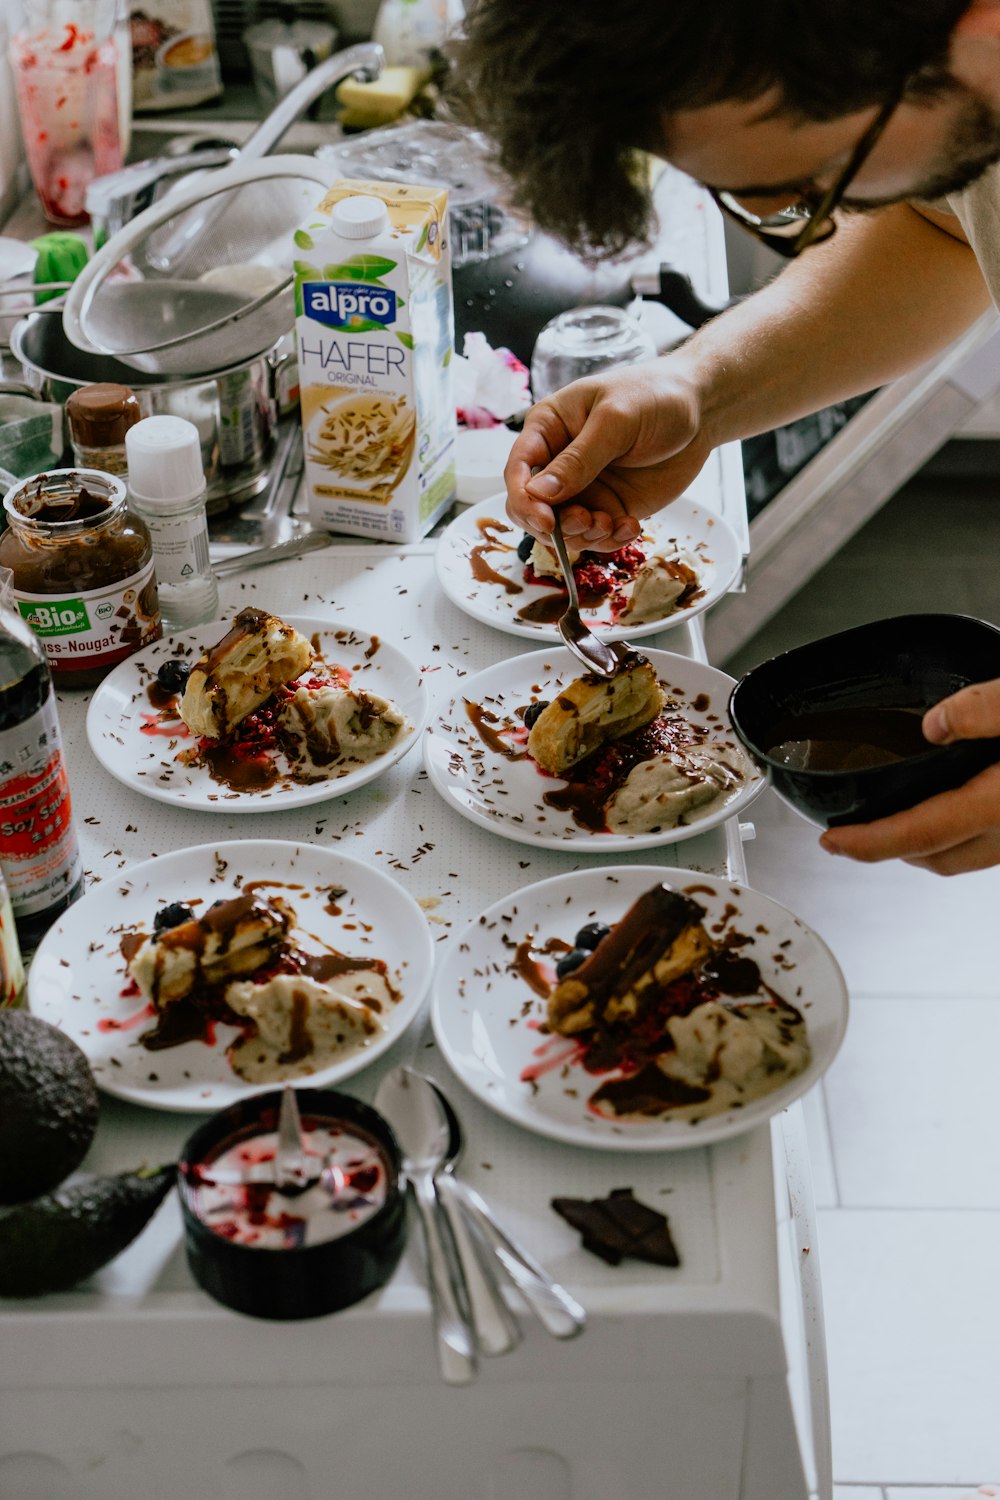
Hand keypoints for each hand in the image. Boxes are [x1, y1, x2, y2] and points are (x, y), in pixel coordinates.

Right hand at [503, 360, 712, 550]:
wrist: (699, 410)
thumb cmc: (655, 396)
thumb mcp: (616, 420)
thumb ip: (579, 458)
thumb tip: (539, 493)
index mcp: (549, 429)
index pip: (519, 471)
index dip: (525, 500)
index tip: (547, 521)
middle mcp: (558, 462)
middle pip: (532, 509)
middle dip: (555, 525)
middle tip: (589, 521)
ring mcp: (583, 488)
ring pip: (562, 530)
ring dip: (584, 536)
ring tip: (612, 523)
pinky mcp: (608, 506)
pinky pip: (595, 537)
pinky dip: (609, 541)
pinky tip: (631, 526)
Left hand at [819, 678, 999, 874]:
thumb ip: (985, 710)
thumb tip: (935, 724)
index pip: (919, 833)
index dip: (868, 842)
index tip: (831, 841)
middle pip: (935, 857)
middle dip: (886, 849)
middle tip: (847, 836)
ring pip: (961, 856)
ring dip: (921, 846)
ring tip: (887, 823)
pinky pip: (983, 843)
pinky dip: (952, 834)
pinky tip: (944, 805)